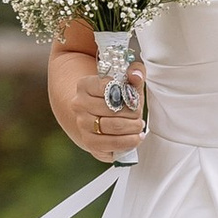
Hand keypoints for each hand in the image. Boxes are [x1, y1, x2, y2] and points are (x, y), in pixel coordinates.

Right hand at [48, 47, 148, 163]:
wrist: (97, 116)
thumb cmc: (115, 97)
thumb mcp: (126, 81)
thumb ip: (134, 73)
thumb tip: (136, 75)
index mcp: (85, 85)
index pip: (108, 87)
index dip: (126, 93)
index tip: (134, 97)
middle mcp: (79, 104)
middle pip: (112, 109)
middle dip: (132, 113)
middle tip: (139, 114)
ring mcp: (82, 124)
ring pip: (113, 126)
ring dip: (132, 127)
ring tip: (139, 125)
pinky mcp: (89, 142)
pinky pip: (112, 143)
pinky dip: (128, 142)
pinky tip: (136, 137)